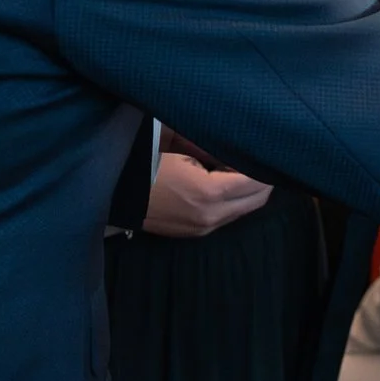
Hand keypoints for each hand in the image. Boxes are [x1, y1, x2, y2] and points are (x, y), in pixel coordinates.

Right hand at [141, 154, 272, 237]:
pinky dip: (234, 201)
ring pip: (244, 210)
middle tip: (259, 158)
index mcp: (209, 193)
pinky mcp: (196, 233)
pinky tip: (226, 184)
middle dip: (263, 180)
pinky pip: (228, 216)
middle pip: (257, 200)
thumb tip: (241, 147)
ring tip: (241, 168)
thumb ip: (215, 149)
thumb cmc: (145, 162)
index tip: (266, 149)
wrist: (113, 192)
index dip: (265, 165)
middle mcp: (211, 216)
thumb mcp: (181, 147)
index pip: (255, 181)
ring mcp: (204, 228)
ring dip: (249, 191)